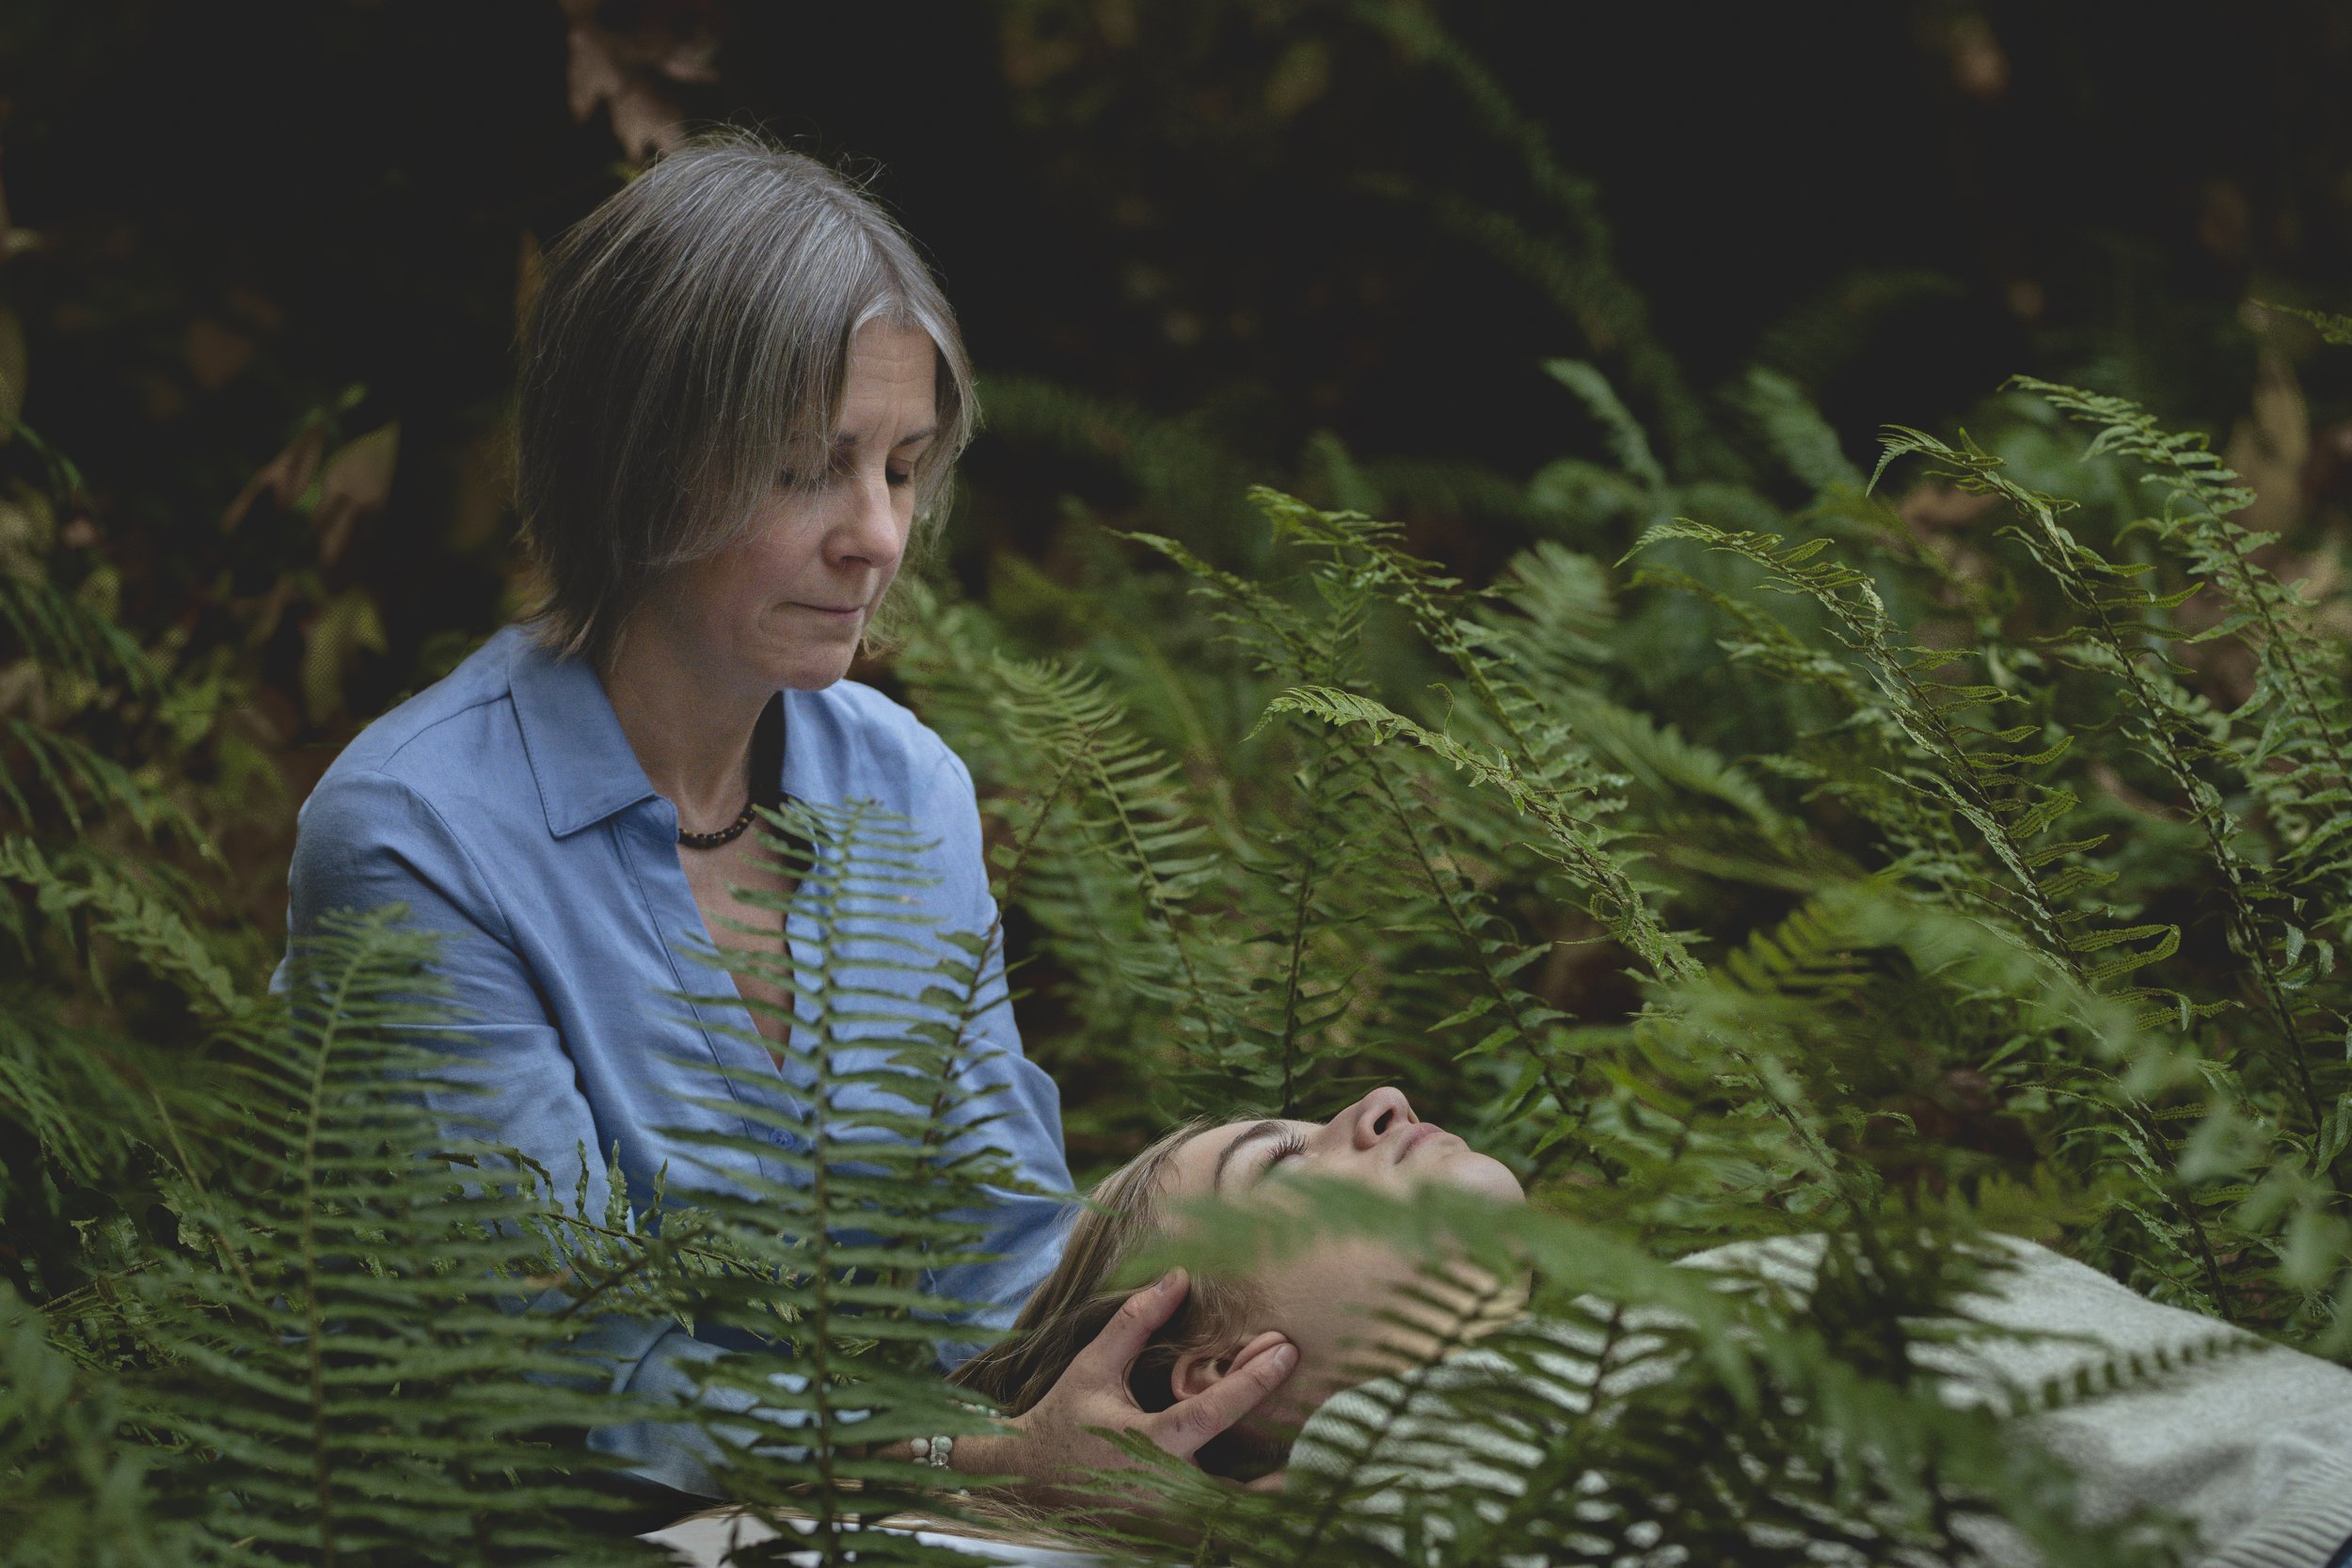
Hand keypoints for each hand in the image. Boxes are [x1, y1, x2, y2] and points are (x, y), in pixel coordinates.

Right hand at [957, 1267, 1296, 1508]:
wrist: (1023, 1484)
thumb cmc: (1061, 1419)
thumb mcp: (1093, 1367)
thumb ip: (1136, 1322)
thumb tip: (1178, 1275)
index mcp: (1149, 1443)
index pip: (1213, 1410)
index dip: (1254, 1380)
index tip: (1285, 1348)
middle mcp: (1166, 1491)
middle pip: (1248, 1489)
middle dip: (1291, 1468)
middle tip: (1328, 1432)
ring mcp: (1169, 1524)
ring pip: (1239, 1520)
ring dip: (1275, 1496)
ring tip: (1315, 1461)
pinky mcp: (1168, 1540)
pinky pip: (1221, 1531)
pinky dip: (1250, 1515)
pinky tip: (1278, 1489)